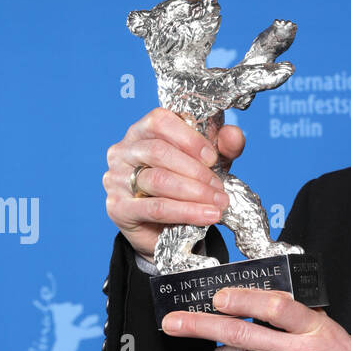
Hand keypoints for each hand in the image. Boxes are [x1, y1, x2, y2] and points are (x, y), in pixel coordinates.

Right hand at [102, 106, 242, 260]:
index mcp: (142, 131)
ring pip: (157, 180)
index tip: (212, 158)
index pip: (159, 120)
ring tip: (218, 204)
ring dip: (194, 192)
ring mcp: (116, 178)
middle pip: (158, 151)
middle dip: (196, 171)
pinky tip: (207, 216)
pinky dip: (185, 212)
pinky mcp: (118, 207)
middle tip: (219, 187)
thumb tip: (234, 134)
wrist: (165, 230)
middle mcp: (123, 150)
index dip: (189, 138)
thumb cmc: (183, 188)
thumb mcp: (207, 164)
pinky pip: (155, 208)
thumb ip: (222, 147)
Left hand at [160, 286, 350, 350]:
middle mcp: (305, 350)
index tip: (218, 295)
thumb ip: (309, 328)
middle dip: (203, 324)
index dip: (242, 297)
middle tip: (176, 321)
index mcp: (320, 329)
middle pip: (244, 330)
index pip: (275, 304)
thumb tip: (276, 314)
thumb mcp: (342, 341)